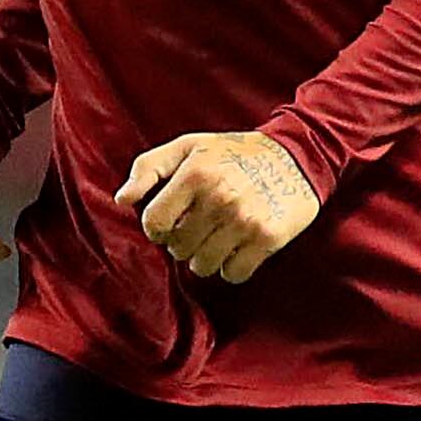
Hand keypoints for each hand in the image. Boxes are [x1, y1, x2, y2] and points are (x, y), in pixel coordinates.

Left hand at [117, 130, 321, 283]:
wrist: (298, 155)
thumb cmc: (235, 152)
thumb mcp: (189, 146)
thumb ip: (149, 167)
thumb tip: (122, 200)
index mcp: (196, 174)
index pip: (154, 223)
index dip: (156, 229)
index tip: (169, 225)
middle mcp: (219, 198)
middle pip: (178, 248)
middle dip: (183, 242)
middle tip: (198, 229)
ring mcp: (244, 221)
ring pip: (203, 265)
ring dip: (206, 257)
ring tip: (217, 239)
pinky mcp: (267, 238)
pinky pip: (233, 274)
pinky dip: (232, 267)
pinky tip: (238, 248)